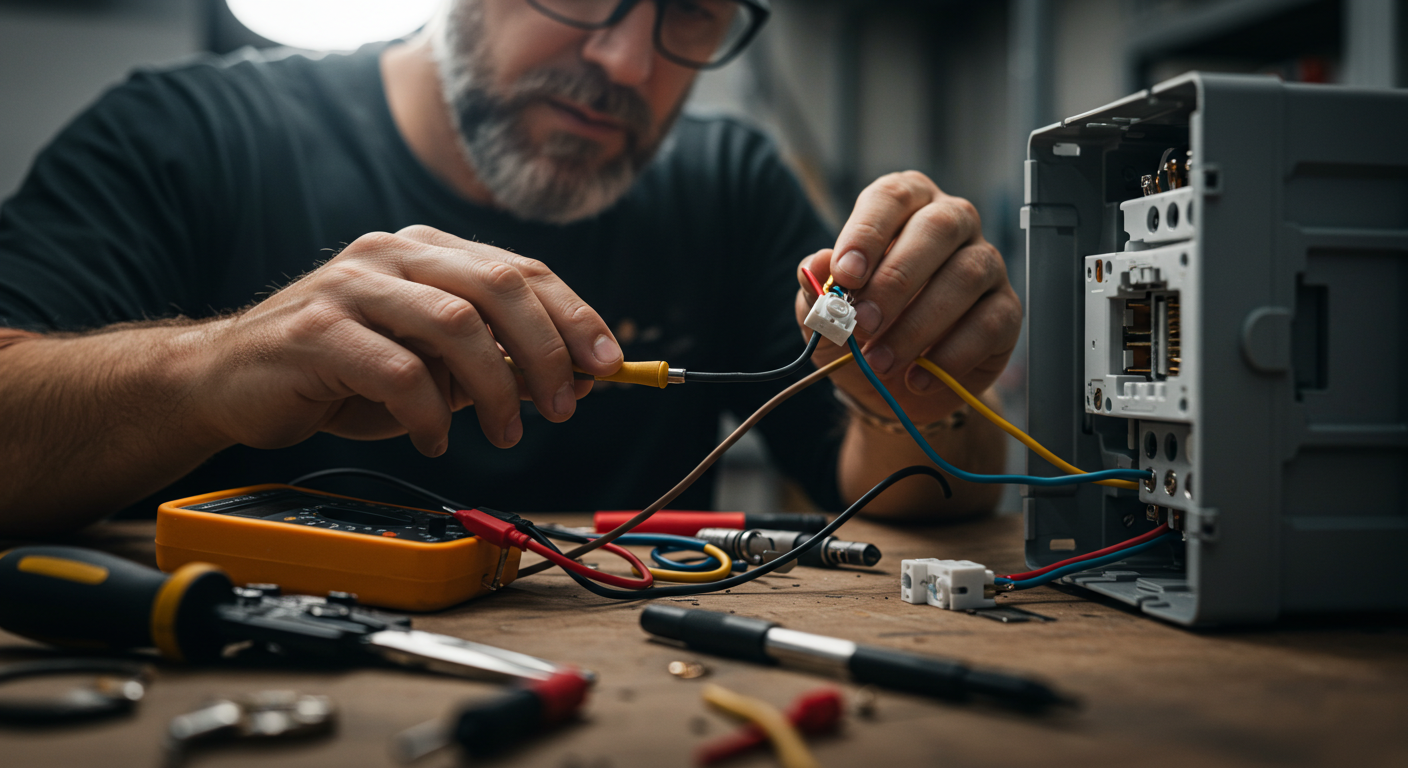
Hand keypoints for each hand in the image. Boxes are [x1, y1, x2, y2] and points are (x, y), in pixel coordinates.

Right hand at [190, 225, 621, 454]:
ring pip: (456, 324)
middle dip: (548, 350)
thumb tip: (578, 379)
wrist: (225, 380)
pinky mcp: (316, 331)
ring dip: (497, 388)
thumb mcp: (429, 364)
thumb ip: (491, 361)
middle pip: (499, 286)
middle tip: (565, 406)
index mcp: (427, 250)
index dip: (575, 316)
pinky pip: (399, 371)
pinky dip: (432, 414)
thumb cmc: (339, 372)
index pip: (522, 271)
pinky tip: (435, 438)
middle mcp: (392, 254)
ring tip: (507, 433)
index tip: (609, 365)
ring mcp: (351, 286)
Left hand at [795, 172, 1020, 425]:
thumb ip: (817, 290)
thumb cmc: (861, 332)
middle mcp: (952, 223)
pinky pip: (989, 323)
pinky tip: (917, 377)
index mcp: (904, 207)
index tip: (845, 275)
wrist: (895, 385)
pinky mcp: (1006, 309)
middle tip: (862, 323)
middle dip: (895, 278)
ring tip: (880, 362)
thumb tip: (813, 266)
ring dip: (918, 324)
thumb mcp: (826, 315)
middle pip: (938, 228)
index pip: (891, 197)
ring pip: (966, 276)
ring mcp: (986, 264)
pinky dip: (949, 356)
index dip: (868, 233)